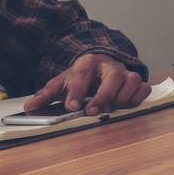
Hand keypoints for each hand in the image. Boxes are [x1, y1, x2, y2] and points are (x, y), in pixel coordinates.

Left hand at [26, 53, 149, 115]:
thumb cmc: (81, 77)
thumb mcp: (62, 82)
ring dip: (123, 97)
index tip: (72, 106)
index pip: (82, 73)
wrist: (100, 66)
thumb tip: (29, 107)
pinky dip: (137, 98)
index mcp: (88, 62)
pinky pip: (144, 88)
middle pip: (113, 76)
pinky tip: (125, 107)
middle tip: (93, 112)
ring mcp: (125, 73)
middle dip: (104, 96)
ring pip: (132, 80)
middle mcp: (109, 65)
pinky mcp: (137, 81)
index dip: (77, 90)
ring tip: (111, 109)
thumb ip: (47, 94)